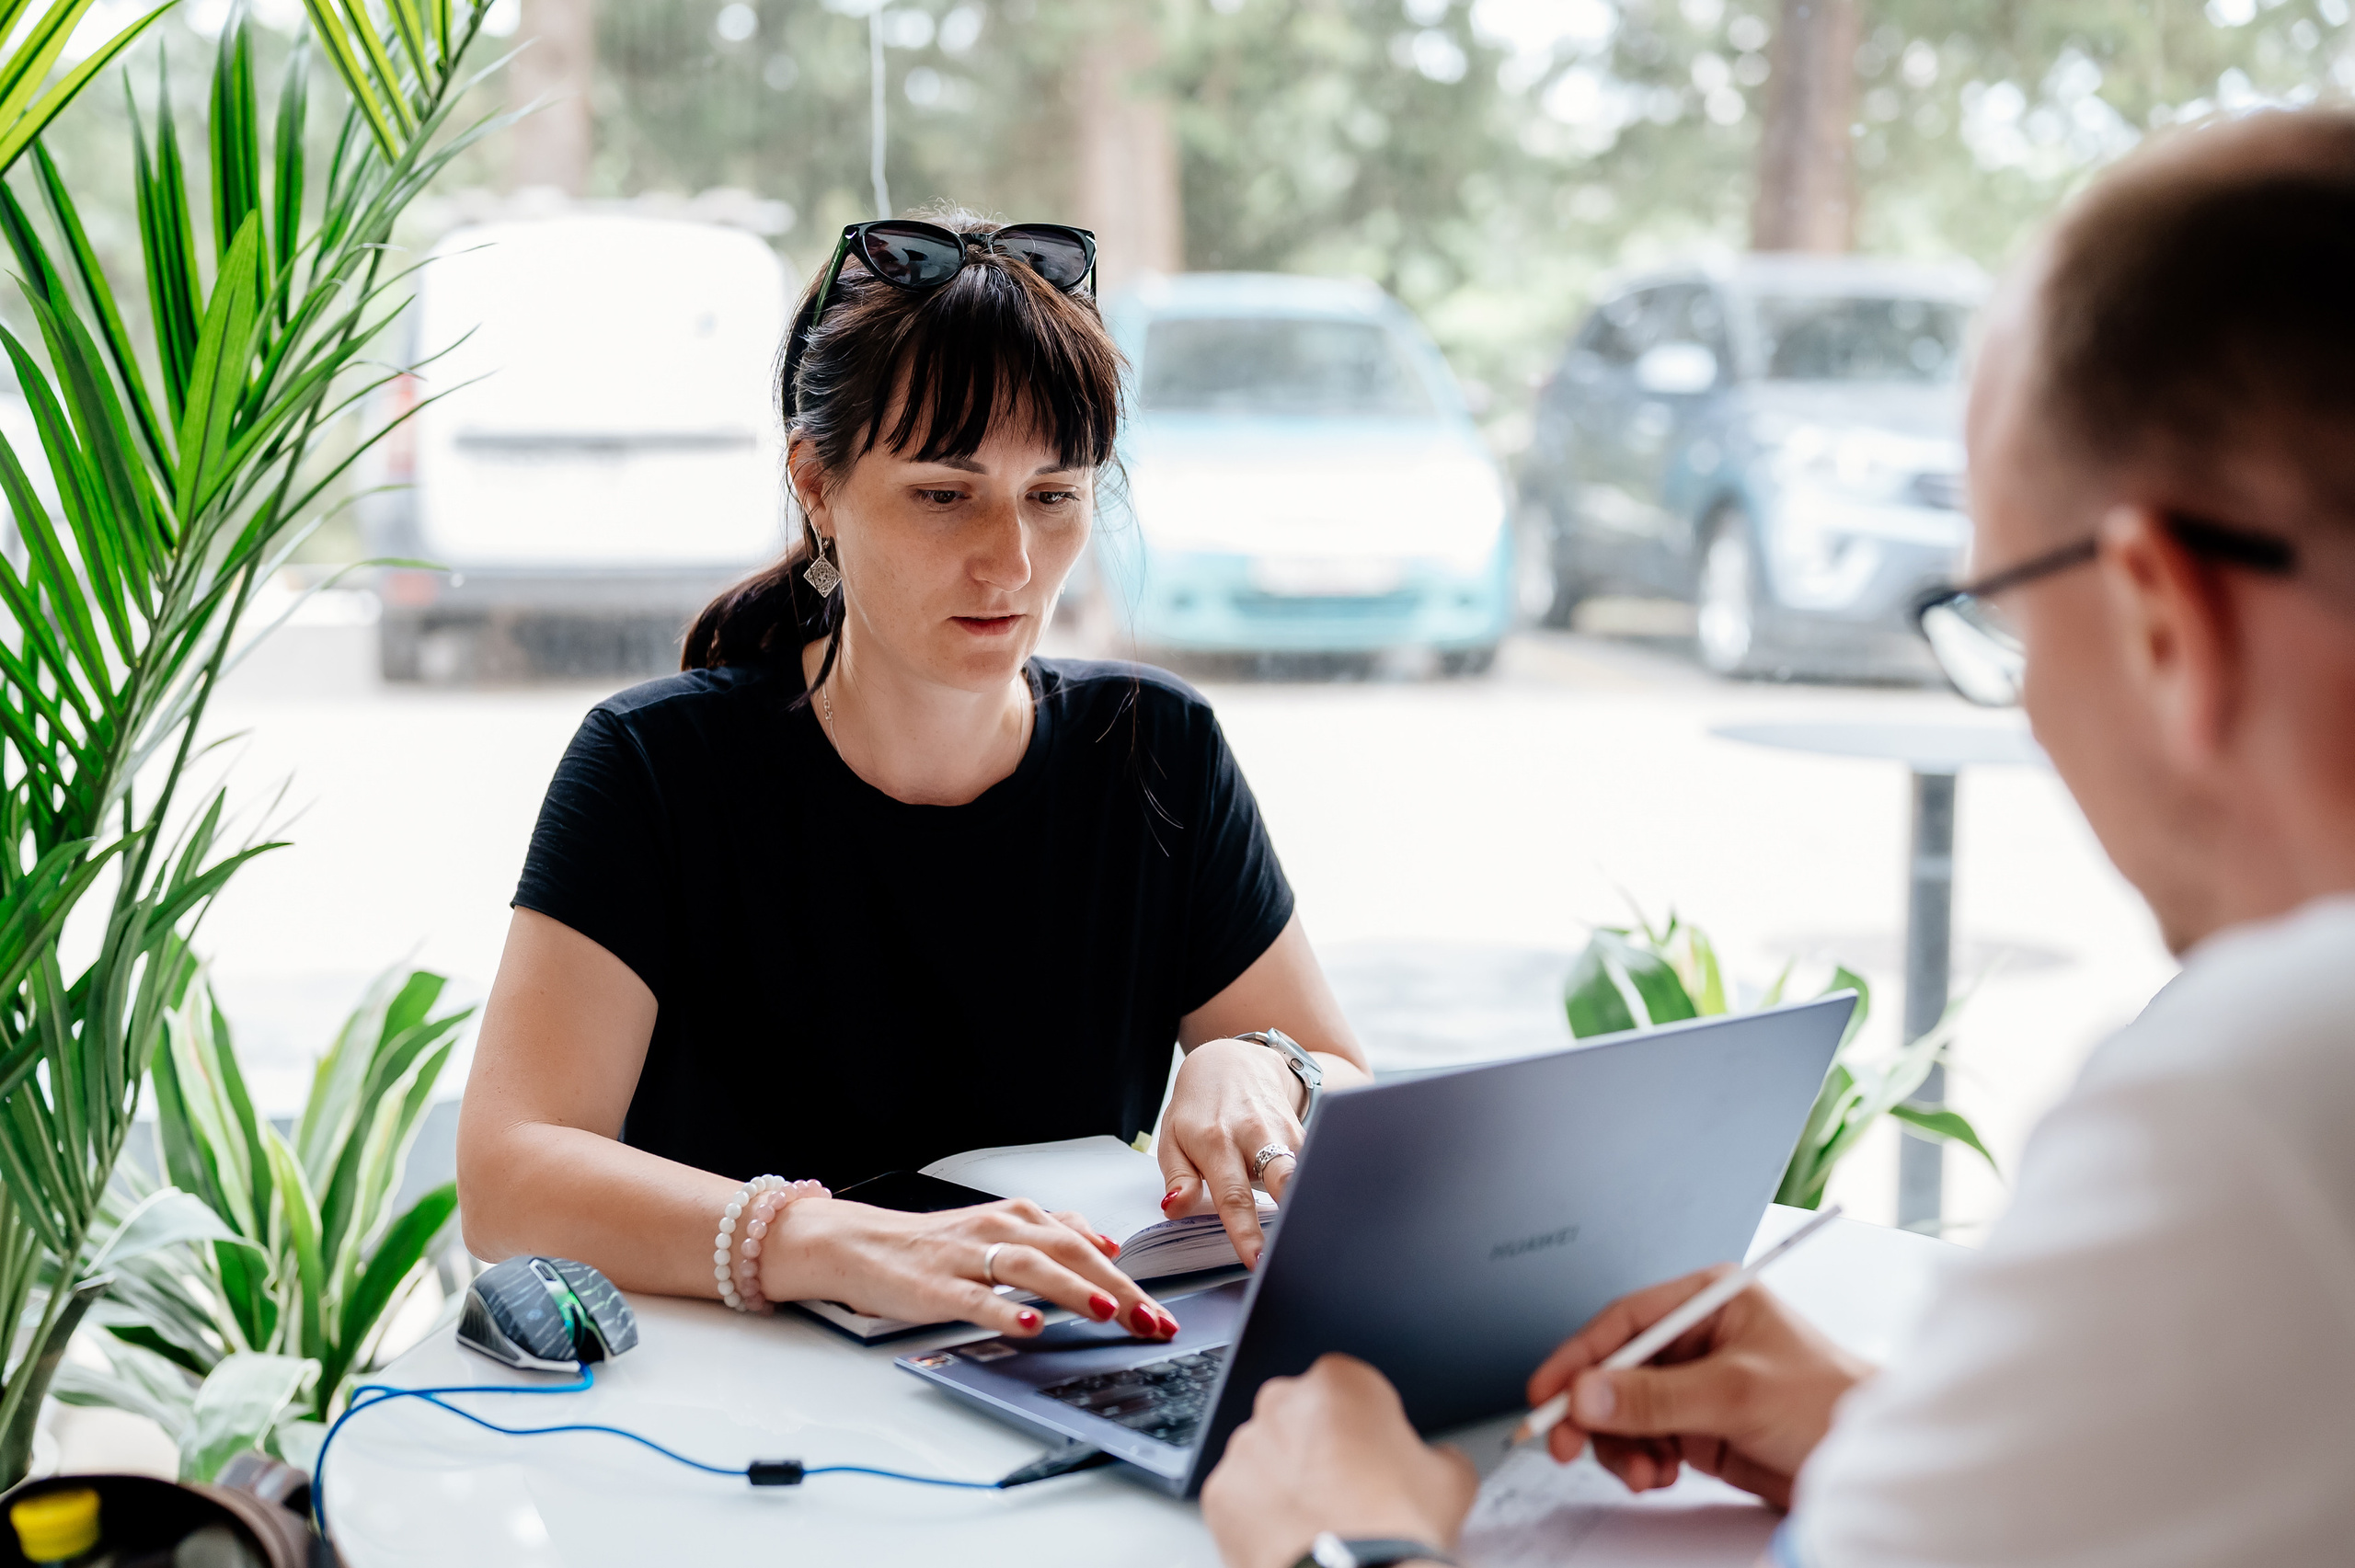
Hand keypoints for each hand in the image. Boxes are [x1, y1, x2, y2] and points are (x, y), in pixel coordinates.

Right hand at [761, 1197, 1180, 1340]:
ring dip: (1075, 1290)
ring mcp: (970, 1257)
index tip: (1161, 1312)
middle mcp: (1001, 1229)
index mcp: (1021, 1217)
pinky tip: (1032, 1325)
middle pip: (1071, 1255)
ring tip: (1108, 1312)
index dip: (1130, 1280)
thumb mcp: (1002, 1229)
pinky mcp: (939, 1285)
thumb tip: (1109, 1244)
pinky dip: (1007, 1311)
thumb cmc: (935, 1245)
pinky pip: (978, 1297)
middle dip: (1118, 1290)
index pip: (1088, 1247)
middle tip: (1152, 1320)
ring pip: (1032, 1268)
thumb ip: (1055, 1233)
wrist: (863, 1245)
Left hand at [1158, 1037, 1306, 1266]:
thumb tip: (1173, 1208)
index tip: (1257, 1260)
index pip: (1232, 1194)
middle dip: (1295, 1209)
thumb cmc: (1198, 1109)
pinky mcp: (1303, 1131)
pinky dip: (1315, 1187)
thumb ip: (1177, 1177)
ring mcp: (1284, 1130)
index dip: (1246, 1230)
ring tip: (1315, 1240)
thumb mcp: (1172, 1138)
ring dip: (1309, 1202)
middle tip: (1300, 1250)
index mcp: (1216, 1141)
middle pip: (1284, 1175)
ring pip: (1305, 1169)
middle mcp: (1255, 1133)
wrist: (1232, 1062)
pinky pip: (1313, 1163)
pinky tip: (1318, 1214)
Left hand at [1202, 1354, 1477, 1567]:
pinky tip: (1293, 1539)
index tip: (1378, 1456)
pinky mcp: (1219, 1493)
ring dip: (1288, 1480)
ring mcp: (1245, 1447)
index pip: (1353, 1391)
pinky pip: (1242, 1497)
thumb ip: (1440, 1454)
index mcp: (1340, 1382)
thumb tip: (1439, 1462)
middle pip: (1304, 1418)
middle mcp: (1283, 1403)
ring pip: (1267, 1457)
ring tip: (1322, 1523)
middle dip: (1321, 1448)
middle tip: (1350, 1493)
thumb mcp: (1451, 1480)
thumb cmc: (1395, 1529)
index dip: (1369, 1427)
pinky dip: (1260, 1516)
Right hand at [1524, 1267, 1872, 1508]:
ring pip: (1622, 1411)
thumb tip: (1586, 1396)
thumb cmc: (1829, 1403)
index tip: (1545, 1393)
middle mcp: (1695, 1340)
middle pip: (1613, 1369)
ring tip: (1641, 1473)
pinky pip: (1643, 1439)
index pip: (1624, 1322)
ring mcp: (1694, 1385)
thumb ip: (1656, 1397)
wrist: (1872, 1462)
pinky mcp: (1698, 1427)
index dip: (1577, 1357)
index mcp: (1707, 1303)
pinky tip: (1657, 1475)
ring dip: (1619, 1445)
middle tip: (1566, 1445)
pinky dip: (1640, 1461)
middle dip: (1591, 1410)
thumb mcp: (1737, 1395)